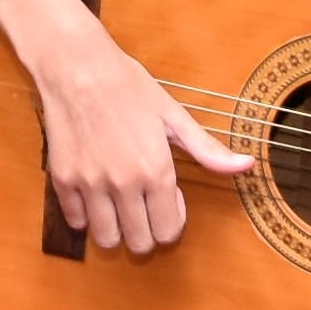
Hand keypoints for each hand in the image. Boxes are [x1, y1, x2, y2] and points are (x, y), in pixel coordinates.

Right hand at [27, 5, 250, 254]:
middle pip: (140, 243)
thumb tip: (246, 165)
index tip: (167, 199)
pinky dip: (86, 215)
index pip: (168, 231)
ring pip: (107, 239)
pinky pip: (76, 221)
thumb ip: (208, 149)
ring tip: (119, 205)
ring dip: (116, 229)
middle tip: (144, 206)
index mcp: (155, 170)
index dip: (172, 220)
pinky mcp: (63, 179)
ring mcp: (90, 184)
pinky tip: (94, 193)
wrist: (78, 66)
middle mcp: (123, 183)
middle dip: (147, 232)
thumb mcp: (173, 115)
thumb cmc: (128, 86)